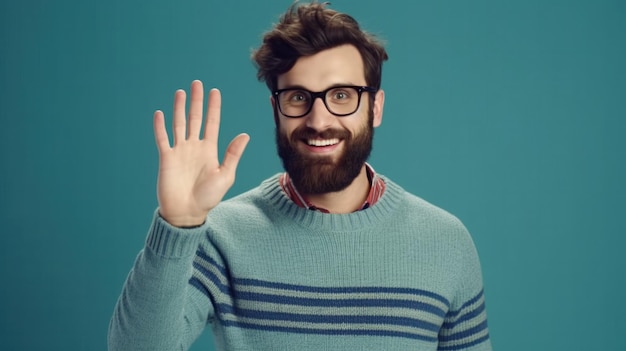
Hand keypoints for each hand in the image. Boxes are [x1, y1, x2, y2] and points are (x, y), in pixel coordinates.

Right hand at [153, 80, 249, 226]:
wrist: (187, 212)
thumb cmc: (208, 197)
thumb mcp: (225, 175)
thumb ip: (233, 155)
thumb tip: (245, 135)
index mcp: (210, 150)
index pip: (212, 123)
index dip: (213, 107)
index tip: (215, 91)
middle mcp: (194, 147)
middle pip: (195, 118)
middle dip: (196, 101)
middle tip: (197, 83)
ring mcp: (179, 151)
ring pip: (179, 124)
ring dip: (179, 108)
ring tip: (180, 92)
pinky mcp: (166, 158)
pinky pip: (162, 139)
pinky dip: (160, 126)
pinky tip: (159, 113)